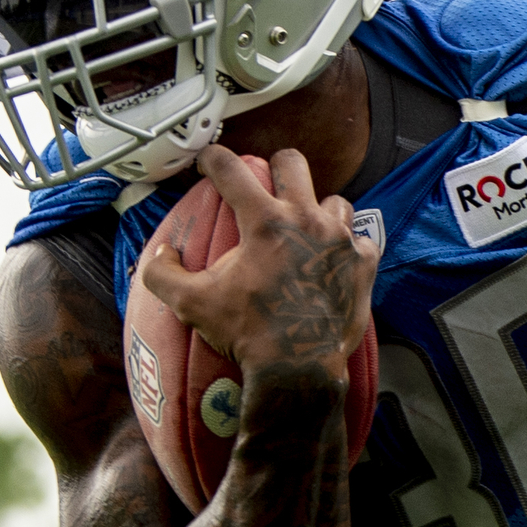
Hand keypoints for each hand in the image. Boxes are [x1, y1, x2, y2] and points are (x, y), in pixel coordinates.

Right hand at [135, 146, 377, 380]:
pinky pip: (361, 237)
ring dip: (318, 206)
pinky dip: (348, 243)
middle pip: (293, 164)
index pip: (232, 169)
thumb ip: (162, 272)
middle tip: (265, 182)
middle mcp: (308, 220)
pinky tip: (334, 255)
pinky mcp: (364, 262)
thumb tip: (161, 252)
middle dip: (275, 166)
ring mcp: (341, 239)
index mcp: (265, 222)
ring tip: (305, 224)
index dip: (214, 158)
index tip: (208, 160)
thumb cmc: (246, 334)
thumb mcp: (190, 303)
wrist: (298, 368)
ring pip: (334, 199)